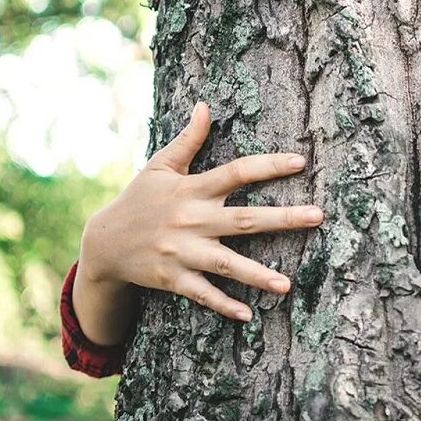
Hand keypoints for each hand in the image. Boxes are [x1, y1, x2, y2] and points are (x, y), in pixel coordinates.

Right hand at [75, 102, 321, 342]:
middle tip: (318, 216)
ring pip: (226, 264)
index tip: (301, 162)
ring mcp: (182, 252)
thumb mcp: (159, 166)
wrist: (102, 244)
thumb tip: (205, 106)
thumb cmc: (139, 200)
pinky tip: (249, 314)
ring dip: (257, 274)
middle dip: (282, 218)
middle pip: (243, 219)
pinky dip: (223, 305)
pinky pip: (203, 293)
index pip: (236, 172)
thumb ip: (188, 139)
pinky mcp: (173, 279)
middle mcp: (191, 220)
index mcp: (191, 189)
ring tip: (287, 284)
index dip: (268, 166)